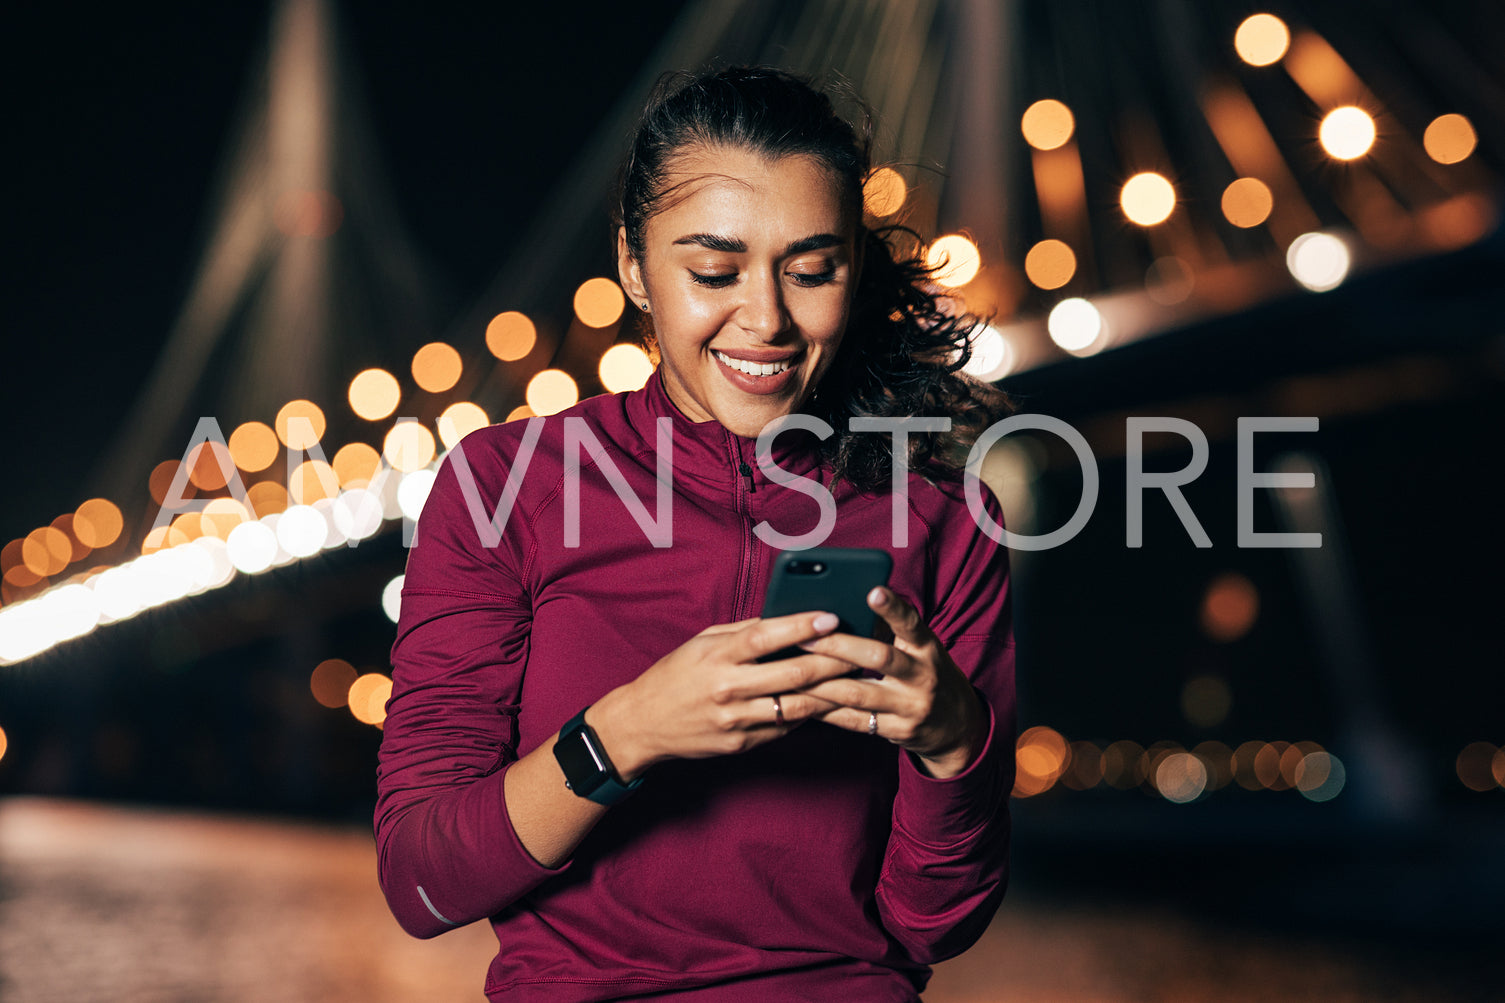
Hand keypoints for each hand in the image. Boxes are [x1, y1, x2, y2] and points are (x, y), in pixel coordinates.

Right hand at [588, 610, 862, 780]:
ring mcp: (737, 720)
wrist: (642, 724)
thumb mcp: (701, 643)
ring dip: (831, 691)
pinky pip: (785, 727)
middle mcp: (728, 689)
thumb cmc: (674, 675)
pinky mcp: (742, 744)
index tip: (832, 617)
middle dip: (833, 661)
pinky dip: (809, 713)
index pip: (766, 637)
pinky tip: (826, 700)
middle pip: (793, 674)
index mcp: (717, 657)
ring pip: (798, 706)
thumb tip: (785, 619)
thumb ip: (742, 632)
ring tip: (854, 677)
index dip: (802, 626)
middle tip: (860, 650)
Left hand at [794, 587, 985, 778]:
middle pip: (878, 658)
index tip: (873, 590)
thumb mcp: (921, 650)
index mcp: (928, 648)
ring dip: (820, 681)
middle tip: (804, 637)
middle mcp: (923, 676)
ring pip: (858, 693)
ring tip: (791, 669)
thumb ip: (891, 631)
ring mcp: (911, 707)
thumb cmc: (927, 674)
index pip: (911, 624)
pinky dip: (825, 709)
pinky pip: (854, 720)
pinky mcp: (897, 731)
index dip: (892, 608)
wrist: (958, 725)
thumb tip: (844, 606)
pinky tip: (803, 699)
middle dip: (837, 646)